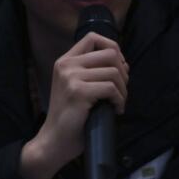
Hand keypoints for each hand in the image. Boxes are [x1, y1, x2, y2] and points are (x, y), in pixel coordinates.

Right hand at [19, 32, 128, 178]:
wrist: (54, 141)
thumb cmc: (70, 117)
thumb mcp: (78, 87)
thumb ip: (94, 71)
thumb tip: (124, 63)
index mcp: (65, 61)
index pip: (93, 38)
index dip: (112, 49)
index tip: (118, 68)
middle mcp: (66, 65)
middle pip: (110, 53)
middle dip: (123, 72)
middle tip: (121, 91)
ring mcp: (71, 77)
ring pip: (114, 72)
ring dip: (123, 90)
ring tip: (118, 102)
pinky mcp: (79, 92)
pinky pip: (111, 88)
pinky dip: (120, 100)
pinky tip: (116, 110)